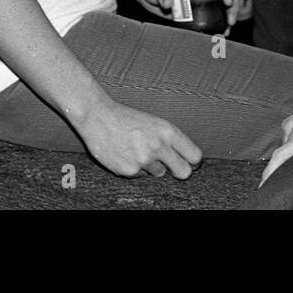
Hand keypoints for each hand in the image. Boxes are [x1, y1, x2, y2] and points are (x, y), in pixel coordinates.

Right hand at [77, 98, 202, 178]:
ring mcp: (144, 160)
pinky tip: (124, 154)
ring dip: (151, 166)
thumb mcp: (154, 122)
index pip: (194, 156)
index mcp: (168, 131)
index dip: (193, 162)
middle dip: (180, 172)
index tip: (189, 162)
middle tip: (172, 167)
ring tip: (137, 150)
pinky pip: (139, 176)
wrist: (97, 116)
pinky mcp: (129, 171)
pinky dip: (134, 168)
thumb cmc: (127, 118)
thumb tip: (186, 159)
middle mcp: (159, 146)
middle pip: (184, 172)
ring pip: (159, 173)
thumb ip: (170, 140)